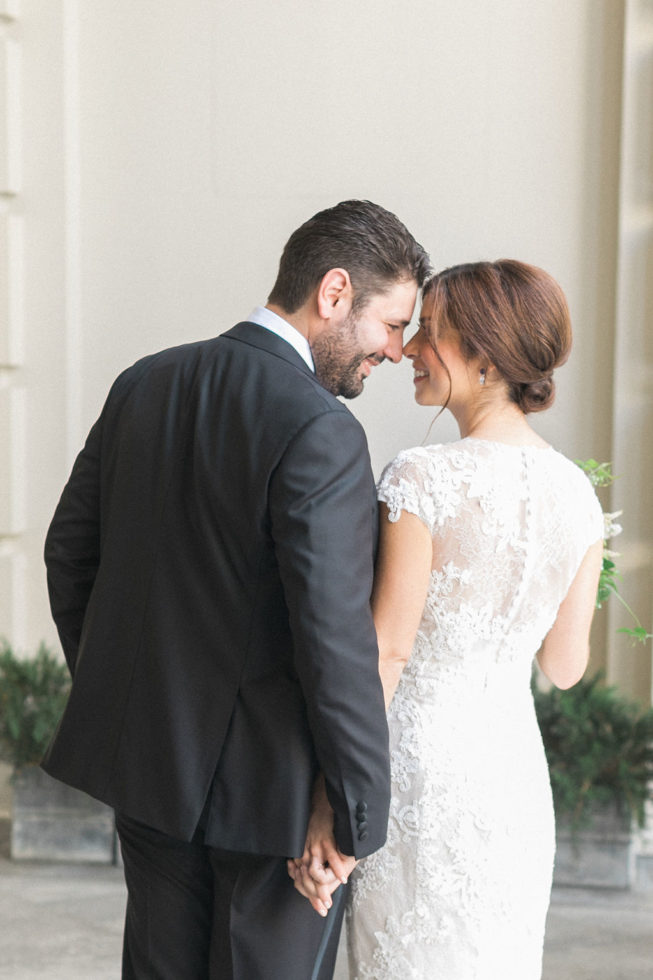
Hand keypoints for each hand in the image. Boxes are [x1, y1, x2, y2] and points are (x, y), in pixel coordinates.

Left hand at [286, 774, 357, 914]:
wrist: (322, 802)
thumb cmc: (320, 825)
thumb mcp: (313, 844)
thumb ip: (316, 861)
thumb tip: (323, 879)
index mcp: (302, 855)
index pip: (303, 881)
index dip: (310, 896)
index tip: (319, 909)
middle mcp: (305, 852)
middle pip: (307, 881)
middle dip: (316, 897)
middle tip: (325, 908)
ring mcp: (315, 846)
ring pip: (316, 872)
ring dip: (324, 888)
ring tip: (331, 900)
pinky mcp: (325, 839)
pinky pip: (331, 857)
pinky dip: (337, 869)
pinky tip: (342, 878)